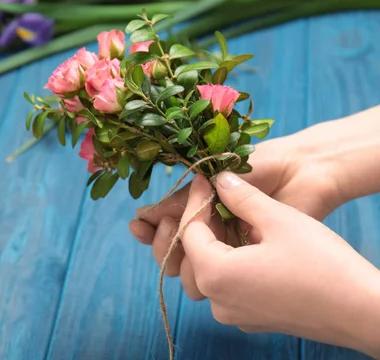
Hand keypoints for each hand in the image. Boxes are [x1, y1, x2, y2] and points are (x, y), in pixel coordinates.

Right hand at [129, 133, 341, 276]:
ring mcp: (233, 251)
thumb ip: (182, 200)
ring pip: (194, 275)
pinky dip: (210, 269)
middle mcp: (214, 234)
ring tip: (187, 233)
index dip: (151, 232)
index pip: (167, 229)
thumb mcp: (213, 178)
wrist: (304, 169)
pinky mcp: (253, 264)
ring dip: (185, 258)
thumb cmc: (259, 164)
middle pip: (174, 257)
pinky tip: (210, 254)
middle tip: (170, 226)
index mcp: (202, 211)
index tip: (139, 226)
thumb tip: (142, 215)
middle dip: (165, 244)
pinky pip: (224, 279)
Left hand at [178, 173, 379, 357]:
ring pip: (209, 272)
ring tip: (231, 218)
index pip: (190, 232)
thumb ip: (242, 197)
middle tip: (215, 196)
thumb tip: (221, 180)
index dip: (197, 200)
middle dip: (201, 223)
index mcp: (217, 276)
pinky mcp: (252, 319)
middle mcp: (218, 301)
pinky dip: (230, 263)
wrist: (362, 310)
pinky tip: (249, 244)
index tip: (207, 180)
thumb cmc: (323, 264)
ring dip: (214, 244)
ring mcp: (234, 315)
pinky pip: (228, 287)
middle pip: (194, 255)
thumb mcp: (279, 219)